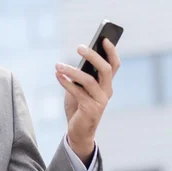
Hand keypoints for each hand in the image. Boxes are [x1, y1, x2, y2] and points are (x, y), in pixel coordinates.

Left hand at [55, 38, 120, 164]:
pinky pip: (77, 92)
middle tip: (79, 47)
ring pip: (89, 81)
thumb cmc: (79, 105)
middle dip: (93, 56)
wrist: (78, 131)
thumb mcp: (81, 87)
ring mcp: (100, 101)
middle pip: (106, 70)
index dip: (111, 51)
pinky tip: (57, 75)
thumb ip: (82, 74)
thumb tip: (78, 59)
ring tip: (58, 65)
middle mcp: (107, 91)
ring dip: (72, 71)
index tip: (104, 38)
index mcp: (107, 84)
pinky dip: (66, 83)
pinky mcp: (90, 109)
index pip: (114, 65)